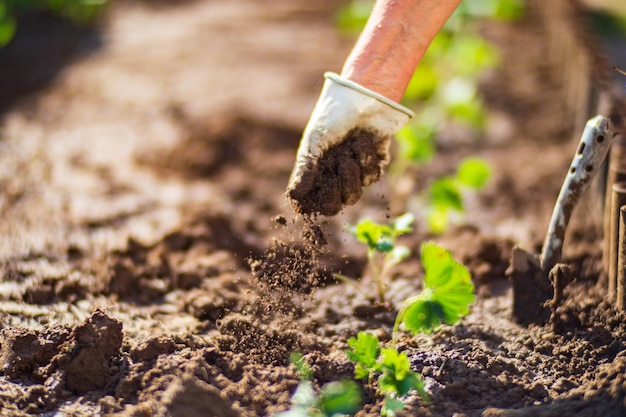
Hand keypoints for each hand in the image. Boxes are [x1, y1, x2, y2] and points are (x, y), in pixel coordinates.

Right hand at [286, 72, 412, 215]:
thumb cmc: (332, 116)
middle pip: (339, 204)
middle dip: (340, 187)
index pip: (320, 203)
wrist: (362, 97)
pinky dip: (367, 159)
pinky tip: (364, 141)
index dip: (322, 203)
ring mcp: (356, 173)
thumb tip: (294, 196)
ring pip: (356, 194)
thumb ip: (304, 169)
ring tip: (351, 146)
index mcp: (318, 173)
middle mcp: (336, 177)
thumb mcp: (314, 141)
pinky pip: (373, 176)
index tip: (323, 191)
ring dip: (353, 171)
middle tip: (341, 163)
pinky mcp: (375, 165)